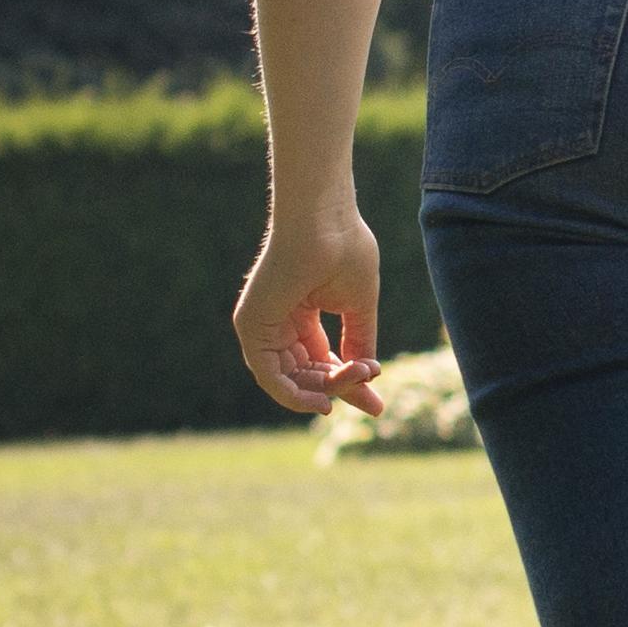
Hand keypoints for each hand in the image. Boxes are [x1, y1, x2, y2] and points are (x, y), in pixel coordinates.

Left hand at [233, 208, 385, 419]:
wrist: (325, 222)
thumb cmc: (345, 249)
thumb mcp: (358, 307)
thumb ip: (359, 341)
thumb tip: (368, 375)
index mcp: (302, 313)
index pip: (321, 360)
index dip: (348, 383)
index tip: (375, 404)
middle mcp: (280, 321)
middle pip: (307, 374)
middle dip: (340, 391)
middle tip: (373, 404)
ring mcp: (263, 324)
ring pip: (289, 379)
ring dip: (324, 391)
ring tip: (354, 385)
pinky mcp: (252, 326)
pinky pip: (268, 375)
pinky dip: (292, 394)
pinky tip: (321, 400)